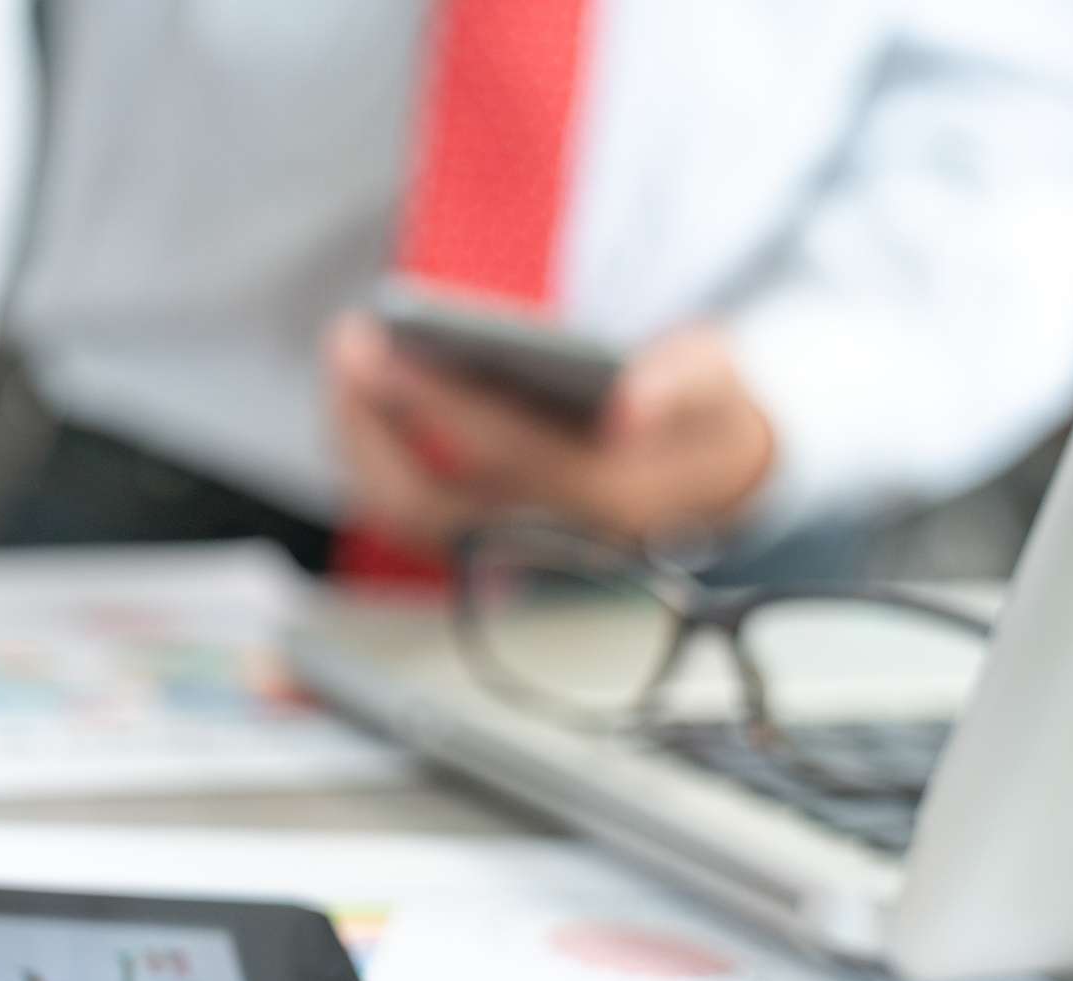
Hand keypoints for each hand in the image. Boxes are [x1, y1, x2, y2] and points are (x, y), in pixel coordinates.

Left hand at [326, 314, 774, 547]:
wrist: (713, 482)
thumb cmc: (705, 414)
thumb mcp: (723, 382)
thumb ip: (689, 380)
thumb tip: (631, 403)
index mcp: (611, 499)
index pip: (504, 452)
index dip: (435, 400)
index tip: (384, 346)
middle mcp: (550, 538)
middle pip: (427, 502)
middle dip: (372, 424)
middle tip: (349, 340)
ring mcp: (511, 549)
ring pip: (406, 515)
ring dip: (360, 439)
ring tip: (348, 355)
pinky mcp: (482, 541)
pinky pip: (407, 509)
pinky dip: (371, 453)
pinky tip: (360, 390)